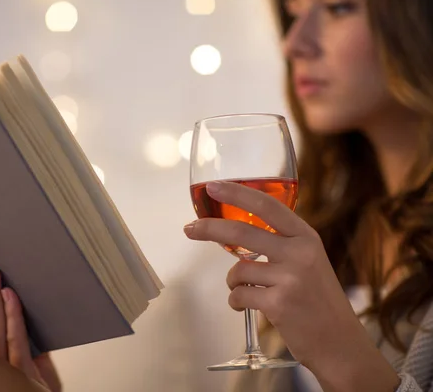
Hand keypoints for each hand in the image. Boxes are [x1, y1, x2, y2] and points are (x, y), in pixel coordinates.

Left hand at [184, 181, 398, 391]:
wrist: (340, 344)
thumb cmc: (318, 302)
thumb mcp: (309, 262)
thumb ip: (282, 244)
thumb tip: (236, 231)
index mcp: (306, 237)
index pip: (268, 206)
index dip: (238, 193)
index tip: (213, 186)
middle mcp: (300, 253)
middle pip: (242, 232)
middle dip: (210, 229)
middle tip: (189, 229)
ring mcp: (291, 278)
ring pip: (238, 270)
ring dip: (233, 282)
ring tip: (246, 292)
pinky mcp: (279, 304)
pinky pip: (239, 295)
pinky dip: (236, 302)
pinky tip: (248, 307)